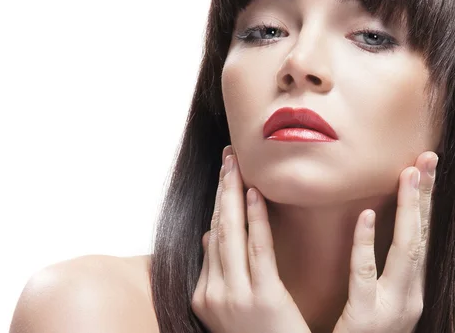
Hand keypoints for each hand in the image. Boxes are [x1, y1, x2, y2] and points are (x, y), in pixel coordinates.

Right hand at [191, 145, 310, 332]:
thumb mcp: (229, 308)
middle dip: (222, 190)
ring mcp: (235, 297)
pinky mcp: (263, 299)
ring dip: (233, 195)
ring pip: (231, 235)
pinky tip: (254, 194)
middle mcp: (212, 295)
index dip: (217, 204)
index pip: (211, 239)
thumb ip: (218, 272)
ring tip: (236, 164)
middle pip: (217, 230)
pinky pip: (258, 250)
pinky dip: (255, 219)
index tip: (223, 177)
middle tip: (228, 157)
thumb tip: (209, 236)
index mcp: (202, 296)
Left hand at [332, 151, 438, 332]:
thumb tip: (371, 224)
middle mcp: (410, 295)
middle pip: (421, 237)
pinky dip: (366, 243)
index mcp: (410, 288)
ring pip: (405, 251)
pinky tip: (363, 215)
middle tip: (427, 158)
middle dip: (425, 197)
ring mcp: (392, 306)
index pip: (420, 237)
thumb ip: (380, 268)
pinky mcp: (367, 316)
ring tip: (410, 175)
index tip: (424, 167)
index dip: (424, 202)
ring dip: (409, 211)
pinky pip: (365, 274)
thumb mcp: (380, 298)